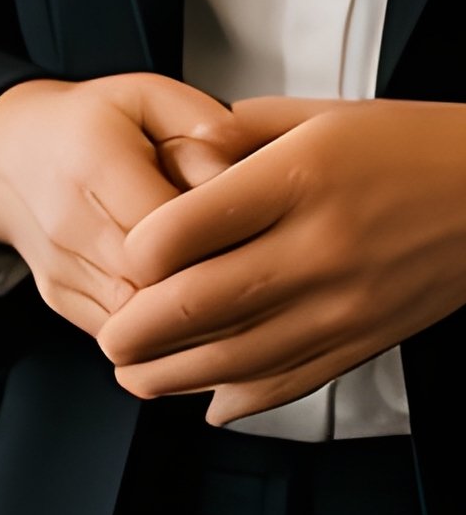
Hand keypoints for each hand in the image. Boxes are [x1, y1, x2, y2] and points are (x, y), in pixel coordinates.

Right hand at [0, 73, 248, 337]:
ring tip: (229, 294)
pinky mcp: (58, 297)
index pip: (171, 226)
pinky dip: (160, 333)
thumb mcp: (147, 95)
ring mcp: (60, 266)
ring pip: (141, 322)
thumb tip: (246, 165)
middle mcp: (68, 220)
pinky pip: (121, 335)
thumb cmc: (88, 124)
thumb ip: (201, 120)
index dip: (221, 236)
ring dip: (190, 318)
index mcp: (94, 161)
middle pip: (157, 281)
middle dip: (212, 284)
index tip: (257, 230)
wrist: (9, 154)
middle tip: (254, 269)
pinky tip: (190, 311)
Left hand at [98, 97, 465, 424]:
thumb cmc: (406, 147)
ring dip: (176, 376)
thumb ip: (238, 130)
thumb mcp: (315, 114)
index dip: (139, 251)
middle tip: (107, 338)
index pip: (191, 227)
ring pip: (242, 357)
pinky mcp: (368, 339)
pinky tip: (208, 401)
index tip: (118, 256)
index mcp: (297, 179)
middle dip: (139, 330)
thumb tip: (178, 148)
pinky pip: (296, 380)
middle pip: (204, 303)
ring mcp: (346, 302)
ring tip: (135, 374)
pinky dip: (245, 398)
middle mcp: (319, 246)